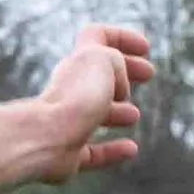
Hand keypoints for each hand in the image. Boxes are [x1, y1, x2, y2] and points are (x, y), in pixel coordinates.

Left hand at [37, 23, 152, 180]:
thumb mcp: (104, 59)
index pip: (97, 37)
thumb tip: (118, 87)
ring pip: (92, 116)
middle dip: (125, 74)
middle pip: (97, 77)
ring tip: (133, 116)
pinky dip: (112, 151)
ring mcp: (65, 124)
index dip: (123, 37)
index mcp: (78, 64)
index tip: (145, 48)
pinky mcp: (66, 155)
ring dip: (117, 113)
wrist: (46, 139)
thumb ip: (116, 59)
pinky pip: (92, 154)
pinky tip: (131, 149)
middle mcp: (69, 92)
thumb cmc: (75, 97)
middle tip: (148, 75)